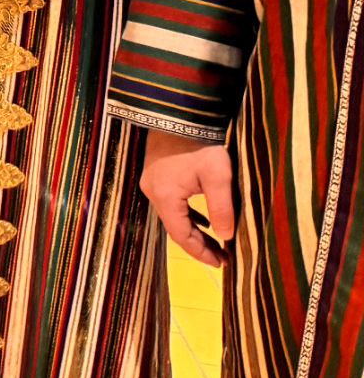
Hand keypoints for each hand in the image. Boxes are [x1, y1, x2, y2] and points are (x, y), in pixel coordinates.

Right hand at [140, 128, 234, 268]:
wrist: (181, 114)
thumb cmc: (201, 144)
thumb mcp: (218, 176)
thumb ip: (222, 208)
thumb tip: (226, 237)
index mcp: (165, 197)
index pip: (181, 236)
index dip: (201, 252)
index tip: (223, 263)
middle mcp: (152, 192)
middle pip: (175, 228)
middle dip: (199, 245)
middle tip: (223, 257)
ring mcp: (151, 183)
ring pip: (173, 216)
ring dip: (194, 231)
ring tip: (216, 243)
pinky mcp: (156, 175)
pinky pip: (171, 204)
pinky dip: (187, 216)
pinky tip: (201, 219)